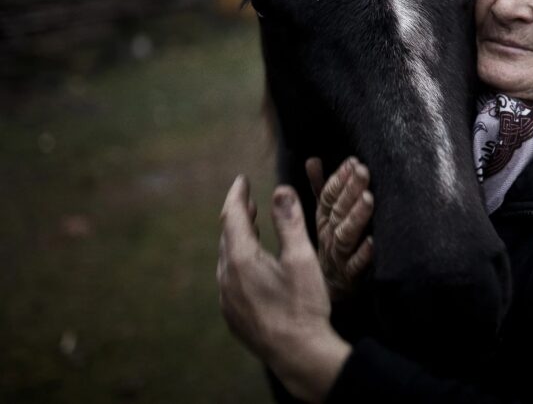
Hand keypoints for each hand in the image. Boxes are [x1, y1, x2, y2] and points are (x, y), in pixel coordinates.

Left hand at [217, 175, 349, 402]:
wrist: (298, 354)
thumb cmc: (303, 305)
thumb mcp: (301, 257)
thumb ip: (290, 221)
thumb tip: (282, 189)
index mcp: (241, 260)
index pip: (233, 217)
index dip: (237, 195)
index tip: (241, 179)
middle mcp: (227, 278)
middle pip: (227, 237)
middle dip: (238, 215)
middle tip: (248, 200)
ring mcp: (228, 299)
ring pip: (227, 259)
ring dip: (238, 239)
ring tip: (251, 227)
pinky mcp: (234, 315)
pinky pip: (229, 279)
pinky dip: (238, 262)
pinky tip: (252, 266)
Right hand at [306, 157, 374, 300]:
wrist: (326, 294)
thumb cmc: (328, 248)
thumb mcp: (323, 218)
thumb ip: (321, 189)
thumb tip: (312, 160)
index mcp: (324, 221)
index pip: (328, 197)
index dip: (339, 179)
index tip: (352, 162)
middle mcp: (329, 237)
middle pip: (338, 212)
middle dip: (350, 190)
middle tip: (363, 171)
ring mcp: (339, 257)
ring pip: (345, 235)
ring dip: (356, 217)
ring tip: (369, 199)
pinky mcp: (350, 278)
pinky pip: (356, 266)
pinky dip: (364, 255)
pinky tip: (374, 242)